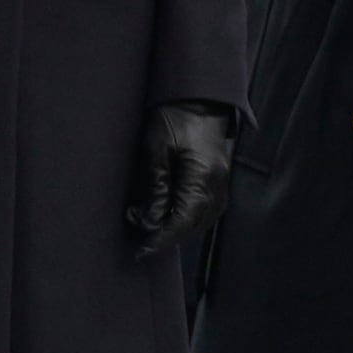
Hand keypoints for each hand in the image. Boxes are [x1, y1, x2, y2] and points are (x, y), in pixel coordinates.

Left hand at [127, 100, 233, 260]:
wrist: (197, 101)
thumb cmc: (174, 118)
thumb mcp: (156, 148)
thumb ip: (155, 185)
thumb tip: (150, 220)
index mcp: (204, 178)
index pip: (183, 221)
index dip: (162, 239)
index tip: (142, 251)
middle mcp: (217, 188)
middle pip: (190, 226)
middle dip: (161, 233)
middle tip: (133, 225)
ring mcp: (219, 188)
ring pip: (194, 222)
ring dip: (168, 225)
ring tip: (139, 215)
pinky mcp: (214, 185)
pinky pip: (198, 212)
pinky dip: (178, 216)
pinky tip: (157, 210)